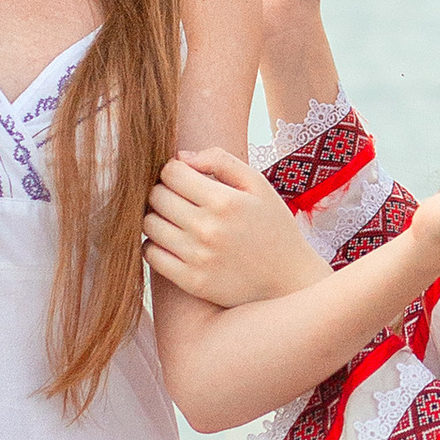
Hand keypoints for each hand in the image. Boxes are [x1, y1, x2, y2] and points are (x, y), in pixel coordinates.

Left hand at [143, 150, 329, 309]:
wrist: (289, 280)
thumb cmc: (273, 227)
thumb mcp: (259, 185)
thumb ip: (221, 160)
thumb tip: (180, 156)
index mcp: (225, 201)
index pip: (171, 173)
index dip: (174, 171)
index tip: (185, 179)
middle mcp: (208, 229)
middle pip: (156, 197)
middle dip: (164, 192)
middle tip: (179, 199)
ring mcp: (198, 258)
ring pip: (149, 225)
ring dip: (157, 217)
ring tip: (175, 220)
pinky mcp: (191, 282)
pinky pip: (151, 255)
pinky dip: (154, 245)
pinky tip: (172, 242)